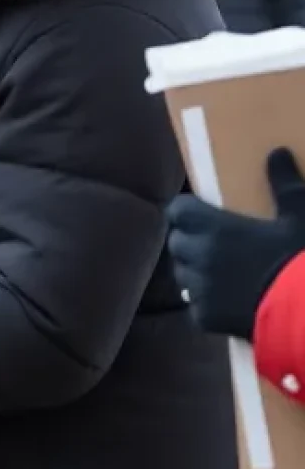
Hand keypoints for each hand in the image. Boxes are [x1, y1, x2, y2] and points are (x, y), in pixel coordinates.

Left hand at [168, 148, 304, 338]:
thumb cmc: (301, 258)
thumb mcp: (299, 216)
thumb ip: (284, 184)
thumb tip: (275, 151)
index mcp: (214, 228)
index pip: (177, 210)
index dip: (186, 211)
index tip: (198, 212)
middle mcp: (198, 256)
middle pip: (177, 241)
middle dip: (190, 240)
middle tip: (213, 242)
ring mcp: (199, 289)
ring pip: (182, 274)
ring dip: (195, 270)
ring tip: (220, 271)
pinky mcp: (204, 317)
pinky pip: (195, 304)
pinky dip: (206, 301)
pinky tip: (228, 300)